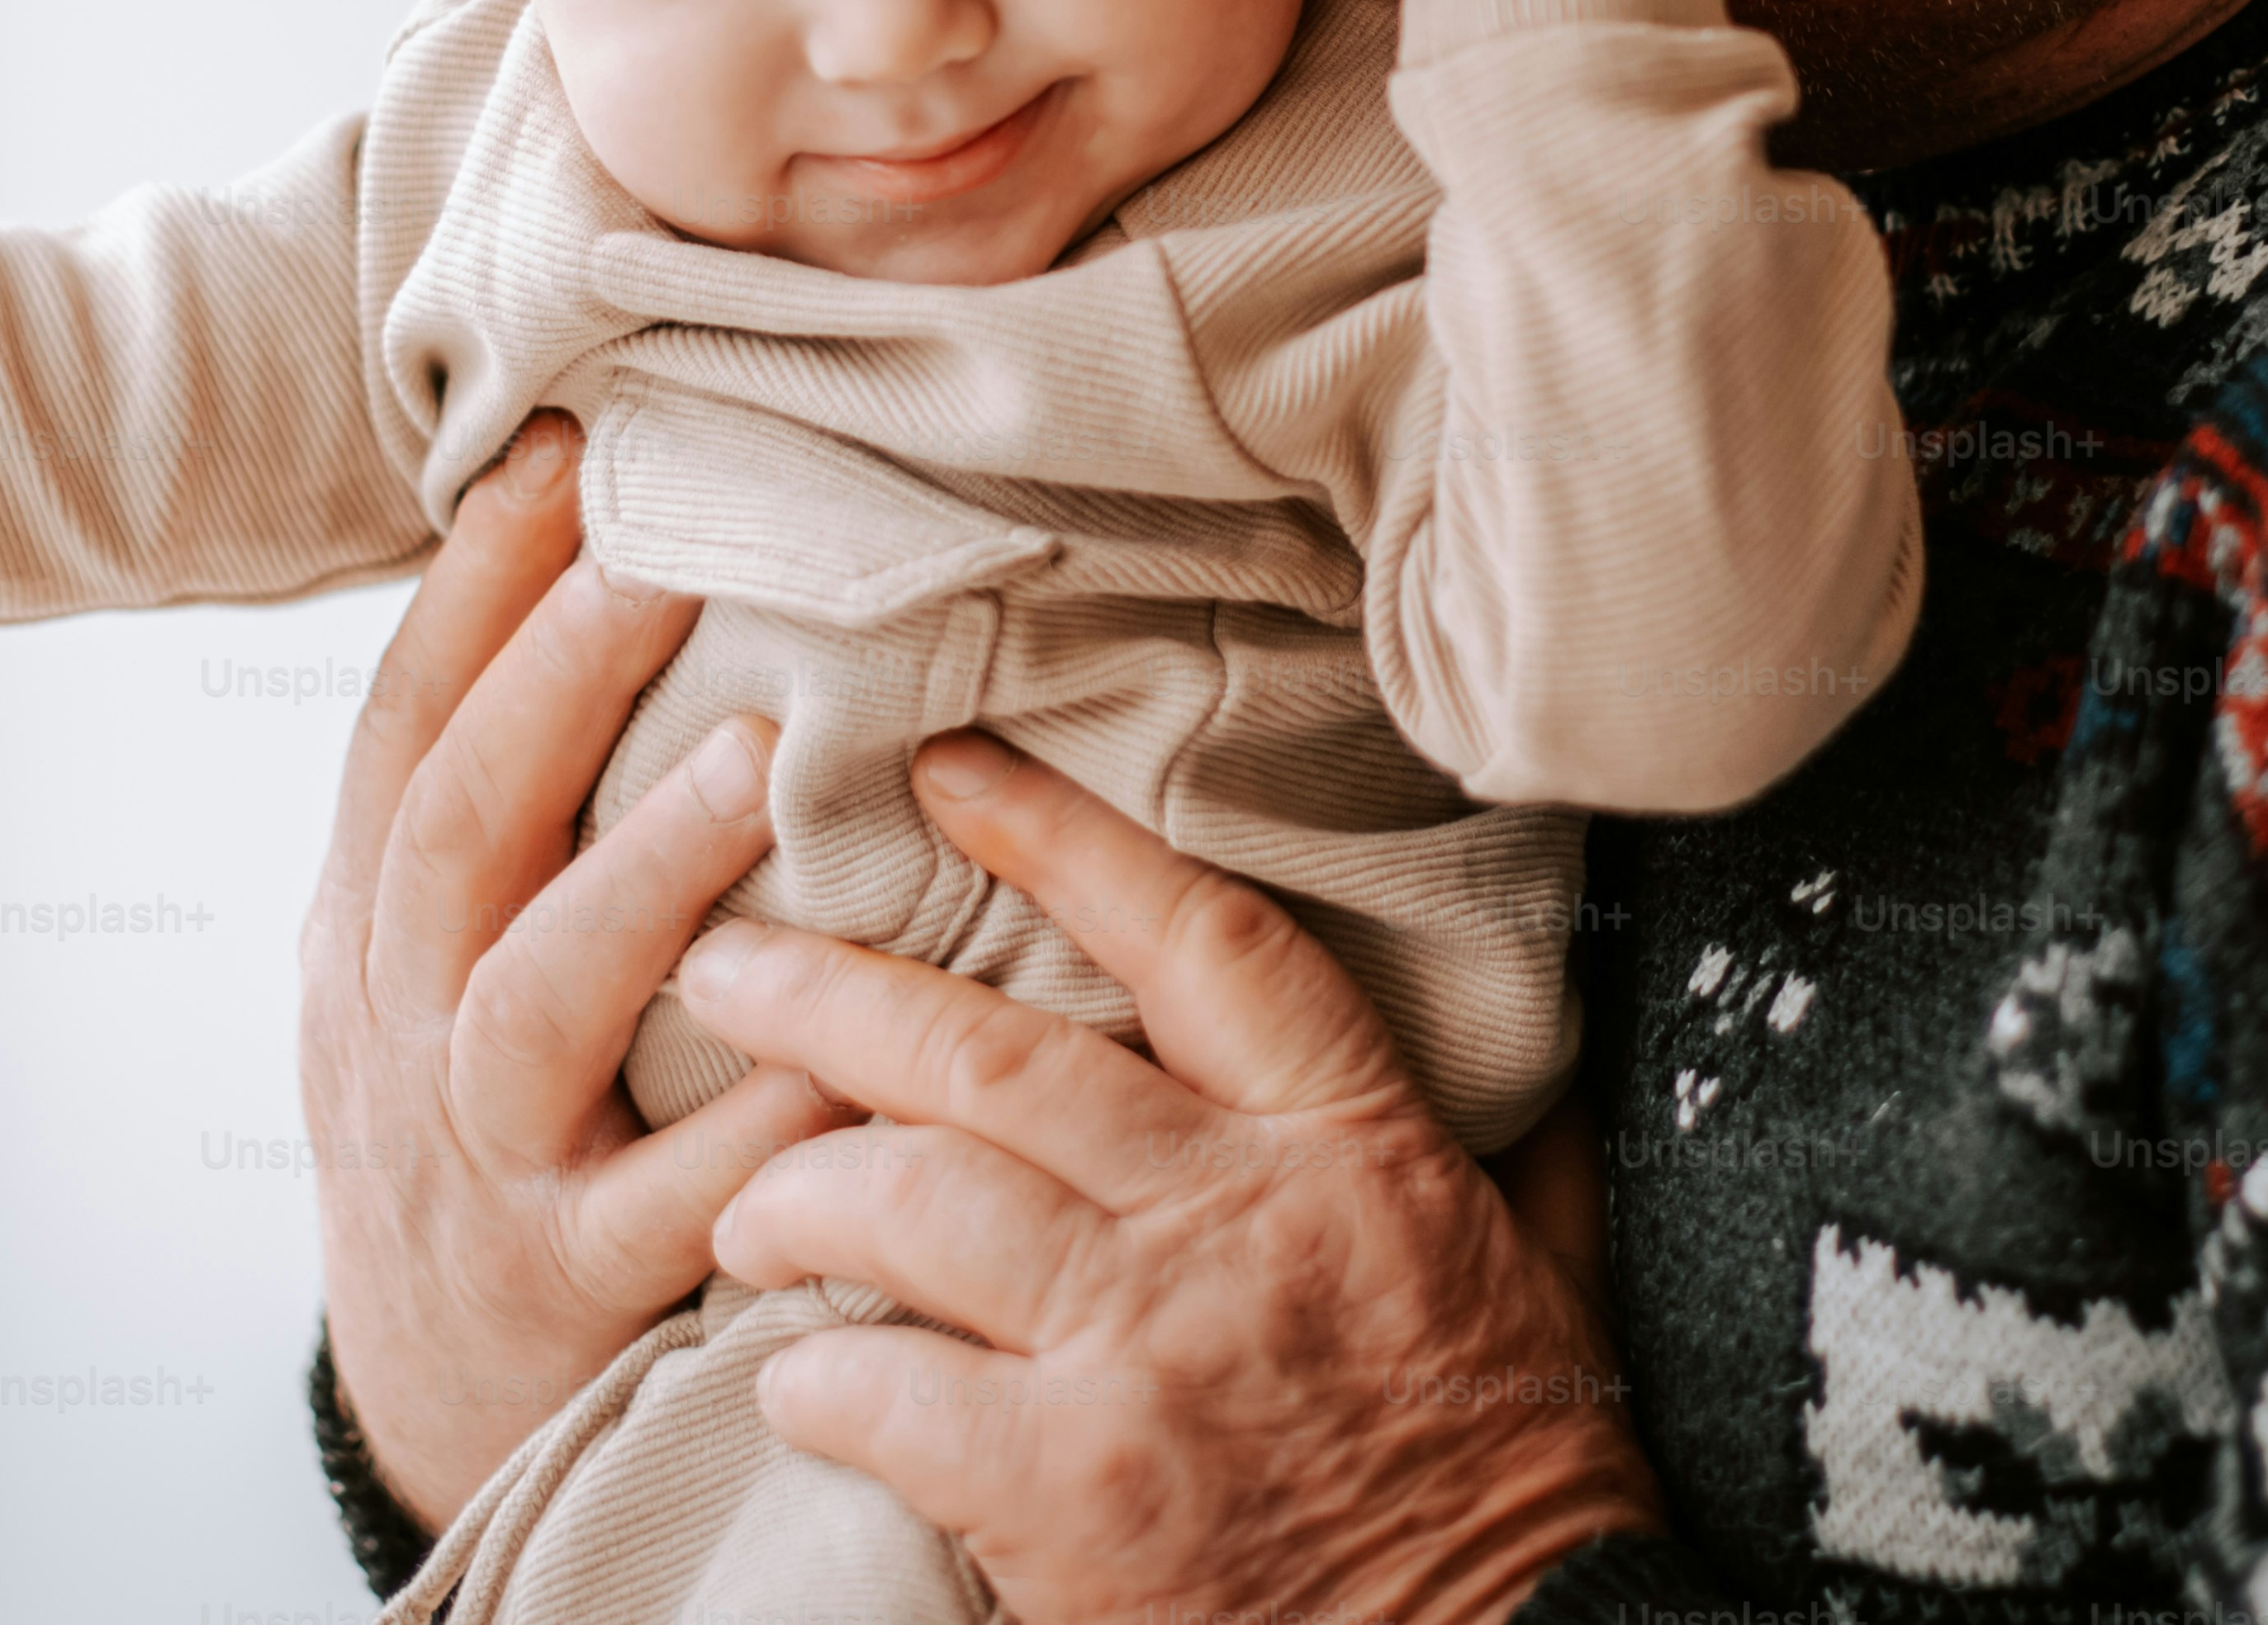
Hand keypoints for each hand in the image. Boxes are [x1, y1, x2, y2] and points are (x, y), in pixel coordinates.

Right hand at [300, 415, 850, 1524]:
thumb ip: (494, 808)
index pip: (400, 734)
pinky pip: (662, 1201)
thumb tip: (589, 567)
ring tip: (755, 760)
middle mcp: (399, 1030)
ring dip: (639, 875)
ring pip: (531, 1003)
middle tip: (660, 558)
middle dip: (548, 687)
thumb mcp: (422, 966)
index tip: (561, 451)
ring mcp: (478, 1159)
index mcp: (368, 933)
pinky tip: (833, 1050)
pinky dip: (749, 1123)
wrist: (428, 1409)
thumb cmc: (471, 1132)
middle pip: (453, 834)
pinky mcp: (571, 1285)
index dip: (471, 593)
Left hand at [687, 733, 1662, 1624]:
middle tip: (726, 966)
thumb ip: (1508, 1134)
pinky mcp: (1074, 1493)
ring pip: (911, 1201)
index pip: (1193, 940)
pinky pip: (885, 1389)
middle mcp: (1237, 1220)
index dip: (1060, 838)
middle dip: (831, 997)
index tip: (948, 773)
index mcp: (1351, 1143)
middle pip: (992, 1058)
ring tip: (738, 1206)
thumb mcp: (1541, 1264)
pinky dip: (814, 1376)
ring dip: (789, 1193)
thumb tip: (1528, 1026)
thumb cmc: (1516, 1472)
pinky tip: (796, 1378)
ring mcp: (1147, 1352)